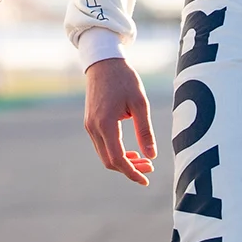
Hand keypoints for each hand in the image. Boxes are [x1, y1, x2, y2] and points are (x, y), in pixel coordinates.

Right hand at [84, 57, 155, 184]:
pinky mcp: (90, 122)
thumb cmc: (124, 79)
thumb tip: (151, 156)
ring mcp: (89, 125)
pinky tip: (130, 150)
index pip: (117, 158)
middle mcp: (93, 127)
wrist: (103, 62)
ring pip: (104, 155)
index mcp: (105, 124)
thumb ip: (145, 130)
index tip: (146, 180)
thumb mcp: (140, 103)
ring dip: (123, 162)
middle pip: (109, 161)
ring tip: (143, 160)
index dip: (132, 172)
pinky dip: (115, 152)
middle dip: (129, 169)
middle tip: (149, 168)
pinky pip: (101, 145)